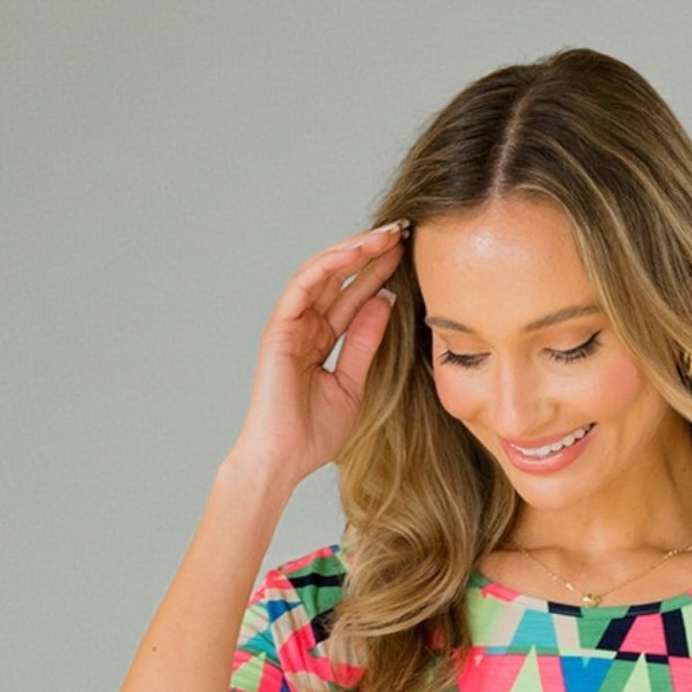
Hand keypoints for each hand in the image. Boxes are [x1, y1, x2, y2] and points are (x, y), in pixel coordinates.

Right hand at [228, 219, 408, 493]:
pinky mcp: (279, 329)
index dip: (380, 273)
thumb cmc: (313, 434)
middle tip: (404, 231)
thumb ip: (365, 342)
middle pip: (341, 279)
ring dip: (354, 251)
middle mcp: (305, 326)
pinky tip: (357, 252)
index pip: (353, 296)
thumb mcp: (354, 383)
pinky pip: (304, 286)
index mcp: (322, 340)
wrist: (284, 460)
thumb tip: (386, 301)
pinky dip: (330, 266)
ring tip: (386, 235)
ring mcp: (290, 325)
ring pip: (323, 273)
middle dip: (372, 253)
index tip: (411, 255)